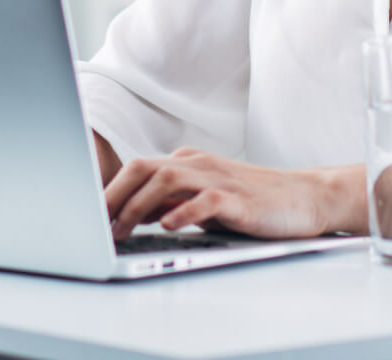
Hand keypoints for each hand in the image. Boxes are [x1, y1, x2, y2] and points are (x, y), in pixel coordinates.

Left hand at [104, 149, 366, 239]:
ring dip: (138, 205)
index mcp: (187, 161)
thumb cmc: (253, 201)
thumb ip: (172, 201)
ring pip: (166, 180)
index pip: (137, 168)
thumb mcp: (204, 199)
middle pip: (143, 168)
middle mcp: (198, 164)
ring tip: (120, 229)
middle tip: (94, 223)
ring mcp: (218, 178)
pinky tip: (167, 225)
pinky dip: (182, 212)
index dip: (108, 190)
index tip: (88, 215)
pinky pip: (204, 200)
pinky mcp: (238, 198)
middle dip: (113, 195)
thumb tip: (130, 215)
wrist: (304, 196)